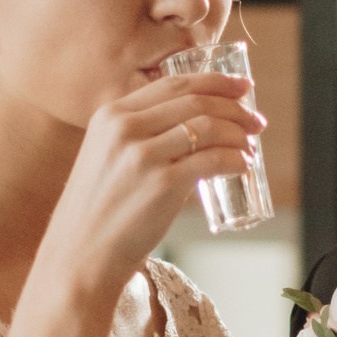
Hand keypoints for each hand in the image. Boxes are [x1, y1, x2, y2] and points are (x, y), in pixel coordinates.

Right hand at [32, 72, 264, 294]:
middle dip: (235, 107)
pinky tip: (242, 165)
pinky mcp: (161, 184)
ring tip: (250, 146)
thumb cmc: (99, 211)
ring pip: (208, 127)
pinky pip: (213, 160)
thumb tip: (198, 129)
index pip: (174, 84)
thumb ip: (141, 136)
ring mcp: (143, 156)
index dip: (216, 82)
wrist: (79, 255)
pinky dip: (235, 159)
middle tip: (256, 121)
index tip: (242, 87)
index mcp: (111, 115)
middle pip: (196, 101)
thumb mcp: (108, 156)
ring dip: (239, 134)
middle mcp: (125, 128)